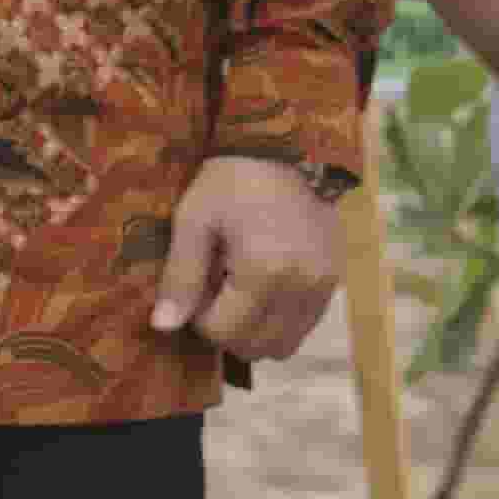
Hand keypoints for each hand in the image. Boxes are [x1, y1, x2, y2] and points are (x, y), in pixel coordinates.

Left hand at [152, 155, 338, 361]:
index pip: (223, 333)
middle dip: (227, 330)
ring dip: (255, 331)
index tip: (195, 286)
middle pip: (256, 348)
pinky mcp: (335, 282)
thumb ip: (181, 276)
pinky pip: (304, 326)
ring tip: (239, 289)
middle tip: (215, 290)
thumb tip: (162, 326)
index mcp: (264, 271)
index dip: (199, 317)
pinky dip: (278, 320)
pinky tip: (263, 286)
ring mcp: (324, 287)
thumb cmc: (232, 180)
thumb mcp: (194, 219)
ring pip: (284, 346)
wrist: (287, 151)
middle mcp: (301, 287)